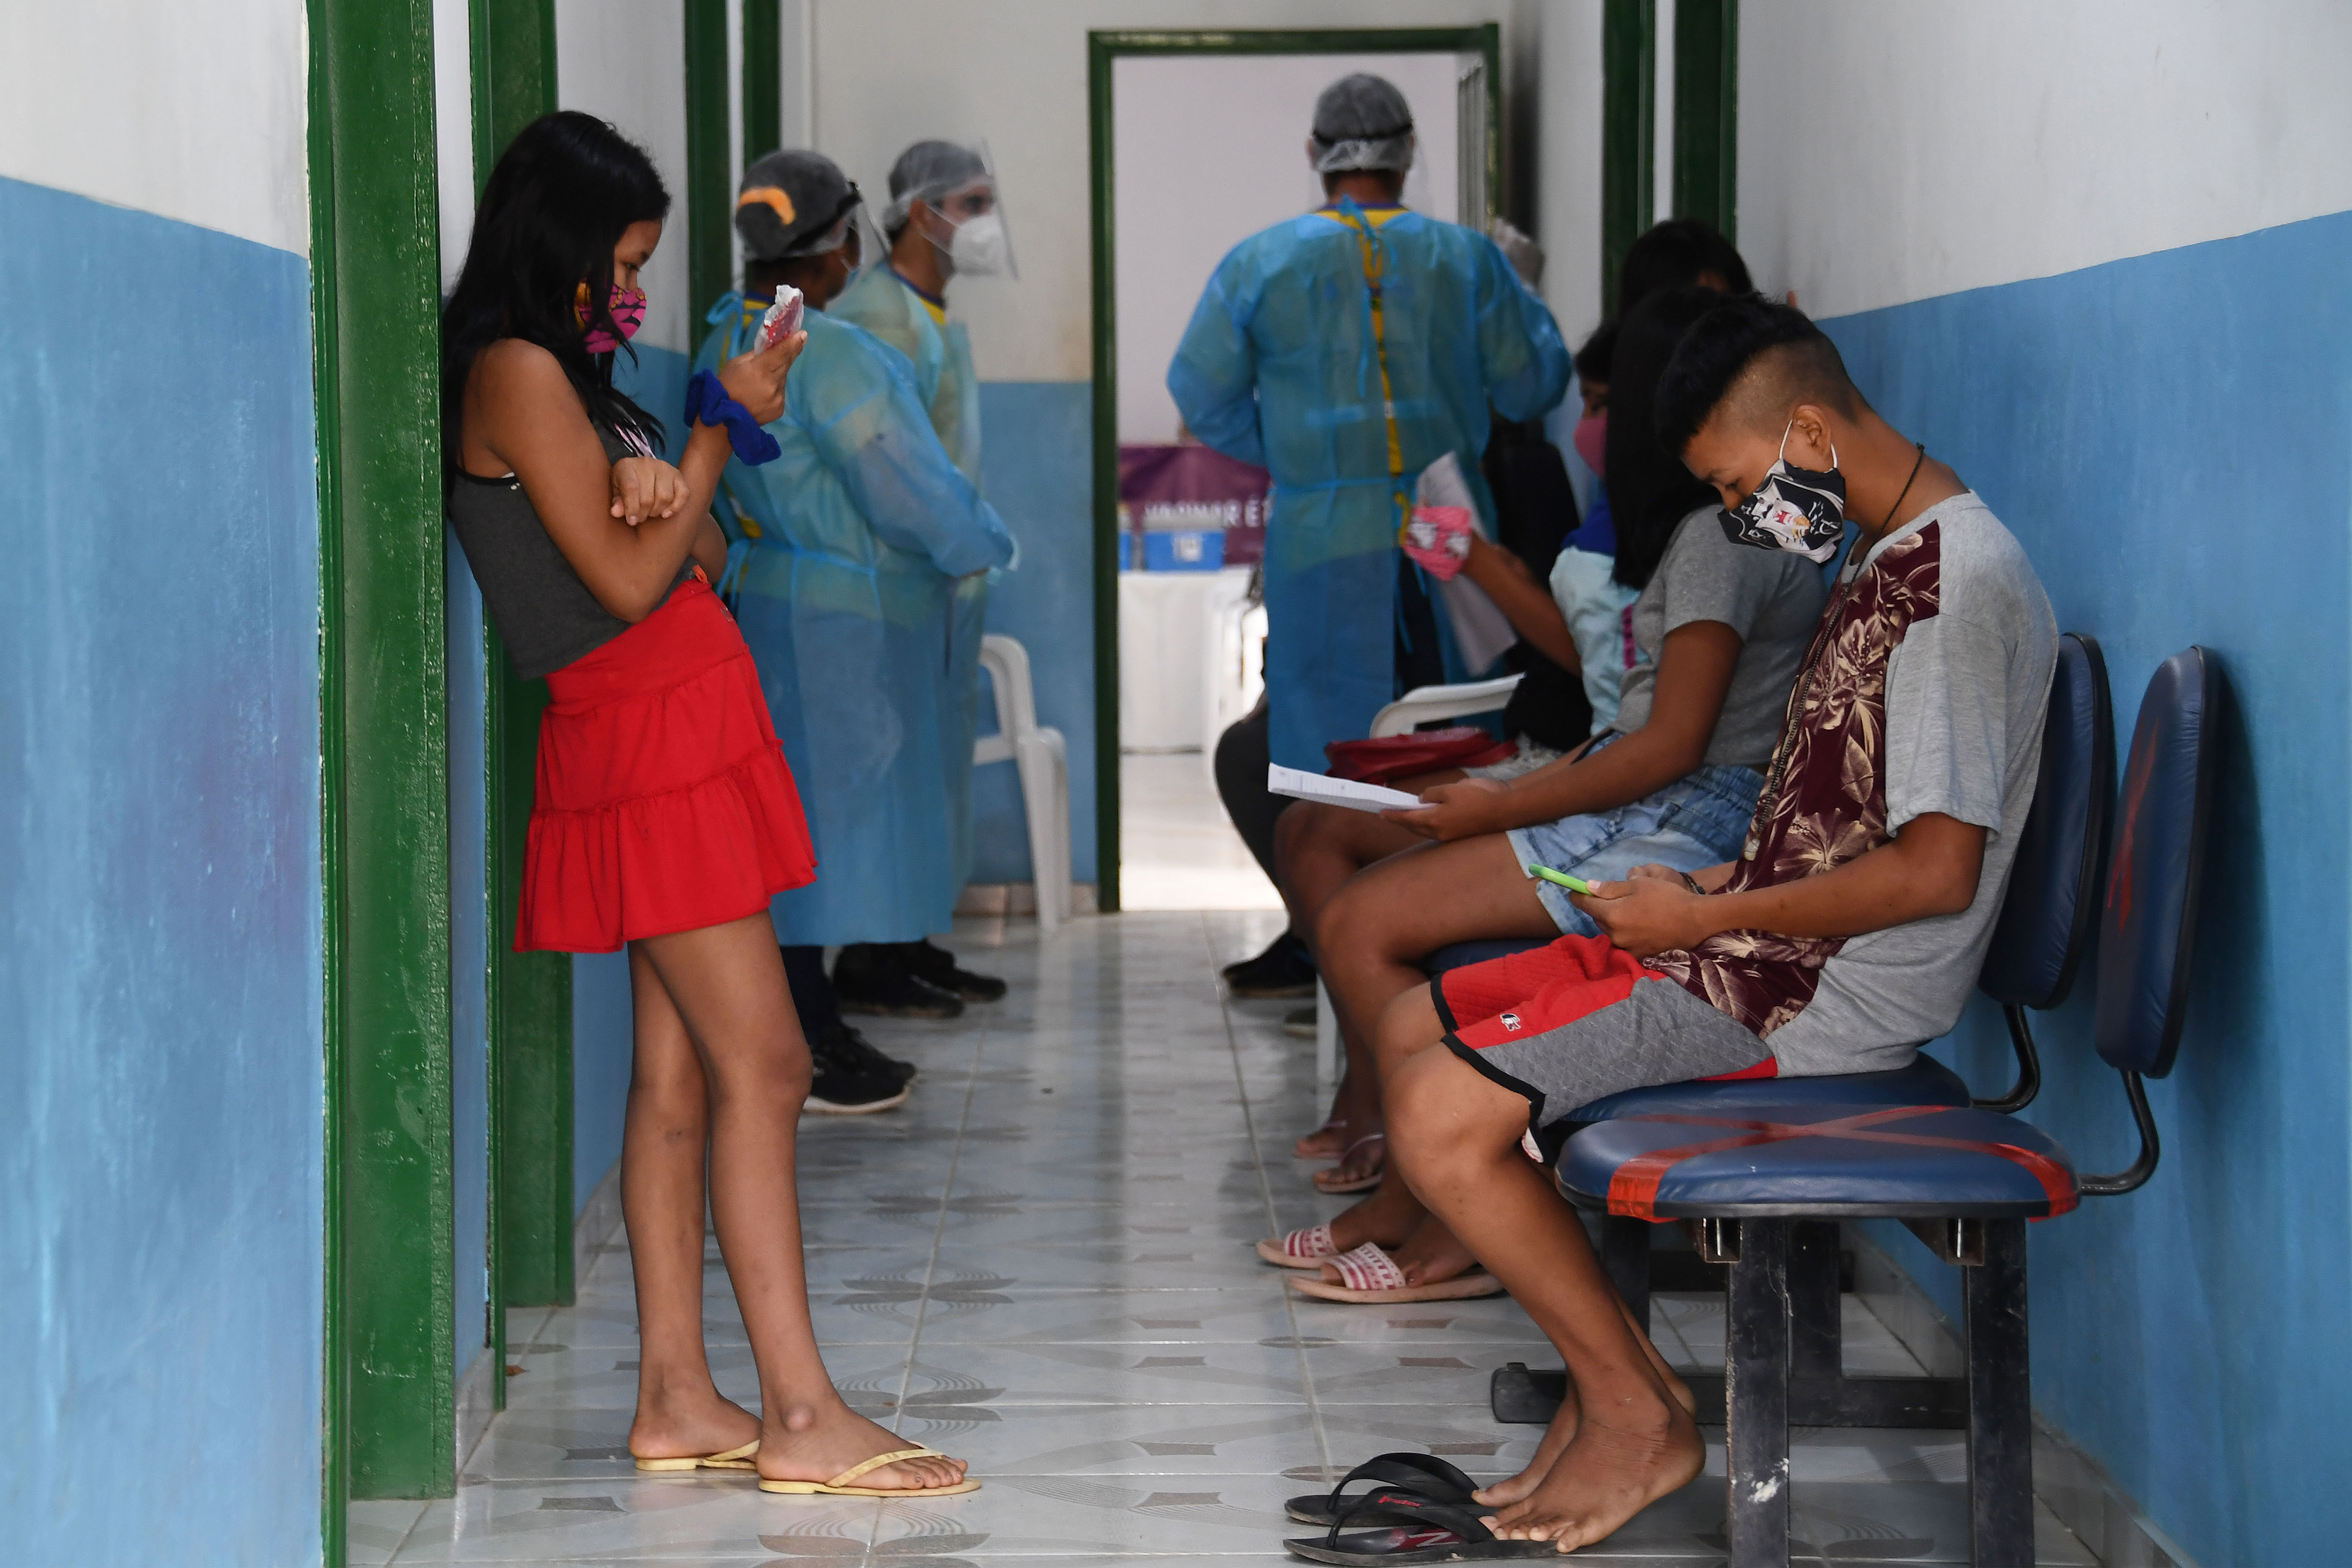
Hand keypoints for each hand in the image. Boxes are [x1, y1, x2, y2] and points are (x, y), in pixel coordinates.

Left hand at [608, 456, 688, 525]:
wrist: (640, 471)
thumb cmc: (626, 484)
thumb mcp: (616, 491)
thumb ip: (617, 502)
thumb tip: (616, 512)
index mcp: (626, 466)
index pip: (631, 488)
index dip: (631, 508)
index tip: (631, 521)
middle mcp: (646, 463)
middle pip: (648, 496)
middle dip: (644, 513)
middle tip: (640, 517)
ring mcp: (665, 468)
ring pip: (665, 497)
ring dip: (657, 511)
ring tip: (650, 512)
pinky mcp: (678, 475)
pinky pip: (683, 494)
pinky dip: (676, 507)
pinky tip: (666, 513)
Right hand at [717, 329, 803, 425]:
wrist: (724, 420)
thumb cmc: (725, 387)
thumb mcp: (736, 364)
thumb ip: (756, 355)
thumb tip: (771, 347)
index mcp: (760, 370)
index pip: (781, 353)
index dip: (792, 343)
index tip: (803, 334)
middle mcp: (772, 384)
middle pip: (786, 364)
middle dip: (790, 353)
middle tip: (797, 341)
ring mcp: (778, 398)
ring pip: (782, 378)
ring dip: (777, 374)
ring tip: (760, 380)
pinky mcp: (780, 409)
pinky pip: (780, 392)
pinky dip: (774, 389)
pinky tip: (760, 394)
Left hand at [1381, 776, 1507, 841]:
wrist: (1502, 811)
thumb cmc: (1476, 797)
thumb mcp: (1450, 789)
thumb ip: (1432, 794)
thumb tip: (1421, 800)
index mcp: (1434, 820)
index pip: (1407, 819)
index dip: (1393, 815)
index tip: (1381, 812)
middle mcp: (1438, 832)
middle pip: (1414, 828)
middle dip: (1402, 821)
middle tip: (1391, 813)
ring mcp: (1448, 837)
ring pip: (1425, 831)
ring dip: (1414, 824)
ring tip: (1407, 815)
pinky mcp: (1457, 836)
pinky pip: (1436, 831)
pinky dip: (1427, 825)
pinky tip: (1427, 818)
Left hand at [1570, 875, 1713, 957]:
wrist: (1695, 921)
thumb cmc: (1667, 897)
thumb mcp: (1638, 885)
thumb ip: (1610, 888)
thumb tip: (1588, 887)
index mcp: (1612, 914)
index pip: (1585, 905)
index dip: (1578, 896)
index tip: (1574, 891)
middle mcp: (1615, 934)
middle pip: (1598, 918)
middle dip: (1602, 908)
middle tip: (1617, 897)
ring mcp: (1626, 947)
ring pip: (1611, 931)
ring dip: (1615, 921)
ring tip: (1634, 911)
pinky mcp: (1638, 956)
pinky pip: (1624, 941)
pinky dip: (1627, 933)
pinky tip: (1642, 926)